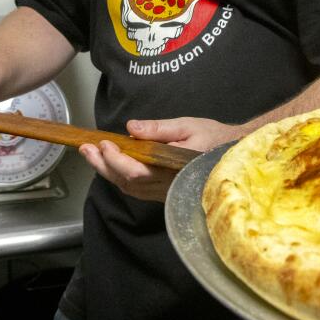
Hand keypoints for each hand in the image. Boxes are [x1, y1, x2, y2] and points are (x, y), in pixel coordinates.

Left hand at [78, 117, 244, 201]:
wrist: (233, 156)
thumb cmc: (213, 139)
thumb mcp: (187, 126)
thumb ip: (159, 129)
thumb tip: (131, 128)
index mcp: (173, 169)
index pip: (137, 171)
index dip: (116, 160)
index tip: (104, 144)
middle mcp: (167, 186)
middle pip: (127, 182)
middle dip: (103, 165)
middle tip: (86, 149)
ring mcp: (165, 193)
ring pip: (129, 188)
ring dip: (107, 172)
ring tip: (92, 154)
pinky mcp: (164, 193)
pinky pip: (137, 190)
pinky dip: (120, 178)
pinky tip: (111, 166)